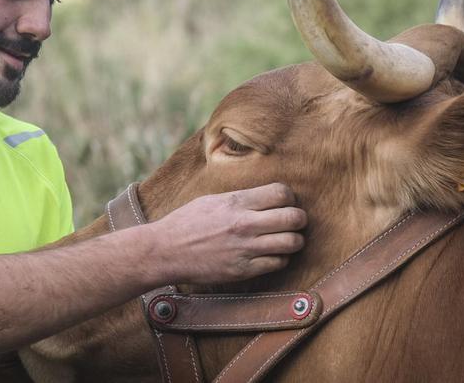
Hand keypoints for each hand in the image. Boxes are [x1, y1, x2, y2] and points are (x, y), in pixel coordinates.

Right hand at [148, 183, 306, 284]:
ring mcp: (246, 249)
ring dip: (294, 241)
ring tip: (286, 239)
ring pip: (292, 243)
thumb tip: (266, 198)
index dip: (288, 197)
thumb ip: (241, 199)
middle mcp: (245, 224)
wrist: (165, 251)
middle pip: (294, 217)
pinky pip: (278, 263)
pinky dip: (280, 258)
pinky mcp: (243, 270)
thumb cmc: (186, 222)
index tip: (284, 203)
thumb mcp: (212, 200)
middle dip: (298, 219)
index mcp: (237, 202)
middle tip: (293, 222)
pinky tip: (271, 254)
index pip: (282, 193)